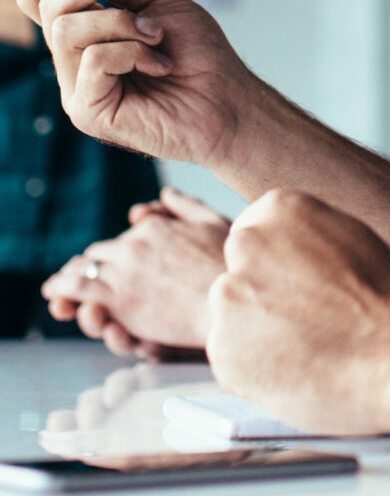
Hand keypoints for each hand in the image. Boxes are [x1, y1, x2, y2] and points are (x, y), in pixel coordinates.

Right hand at [16, 0, 258, 167]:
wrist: (228, 96)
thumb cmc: (198, 50)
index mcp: (87, 29)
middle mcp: (74, 58)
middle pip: (48, 5)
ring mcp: (77, 86)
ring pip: (66, 29)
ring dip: (122, 23)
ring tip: (157, 37)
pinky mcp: (87, 111)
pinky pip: (92, 59)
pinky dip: (132, 52)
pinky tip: (158, 65)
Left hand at [42, 186, 229, 356]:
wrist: (231, 302)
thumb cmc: (230, 267)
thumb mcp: (213, 223)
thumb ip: (186, 206)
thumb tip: (165, 193)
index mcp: (156, 227)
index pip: (126, 235)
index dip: (118, 250)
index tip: (116, 260)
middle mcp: (136, 243)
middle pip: (101, 251)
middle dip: (92, 263)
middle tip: (79, 275)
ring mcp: (125, 270)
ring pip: (83, 267)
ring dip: (68, 276)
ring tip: (57, 286)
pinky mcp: (119, 298)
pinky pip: (78, 289)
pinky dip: (60, 289)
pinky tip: (52, 293)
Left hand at [207, 189, 389, 435]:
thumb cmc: (386, 299)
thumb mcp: (349, 235)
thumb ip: (305, 235)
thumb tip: (285, 249)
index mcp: (278, 208)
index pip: (255, 233)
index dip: (279, 266)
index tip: (299, 286)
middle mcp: (246, 245)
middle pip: (239, 272)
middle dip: (261, 295)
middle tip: (302, 320)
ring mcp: (230, 297)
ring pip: (233, 316)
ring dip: (256, 332)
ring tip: (305, 347)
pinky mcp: (223, 350)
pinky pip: (232, 358)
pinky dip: (255, 369)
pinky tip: (295, 369)